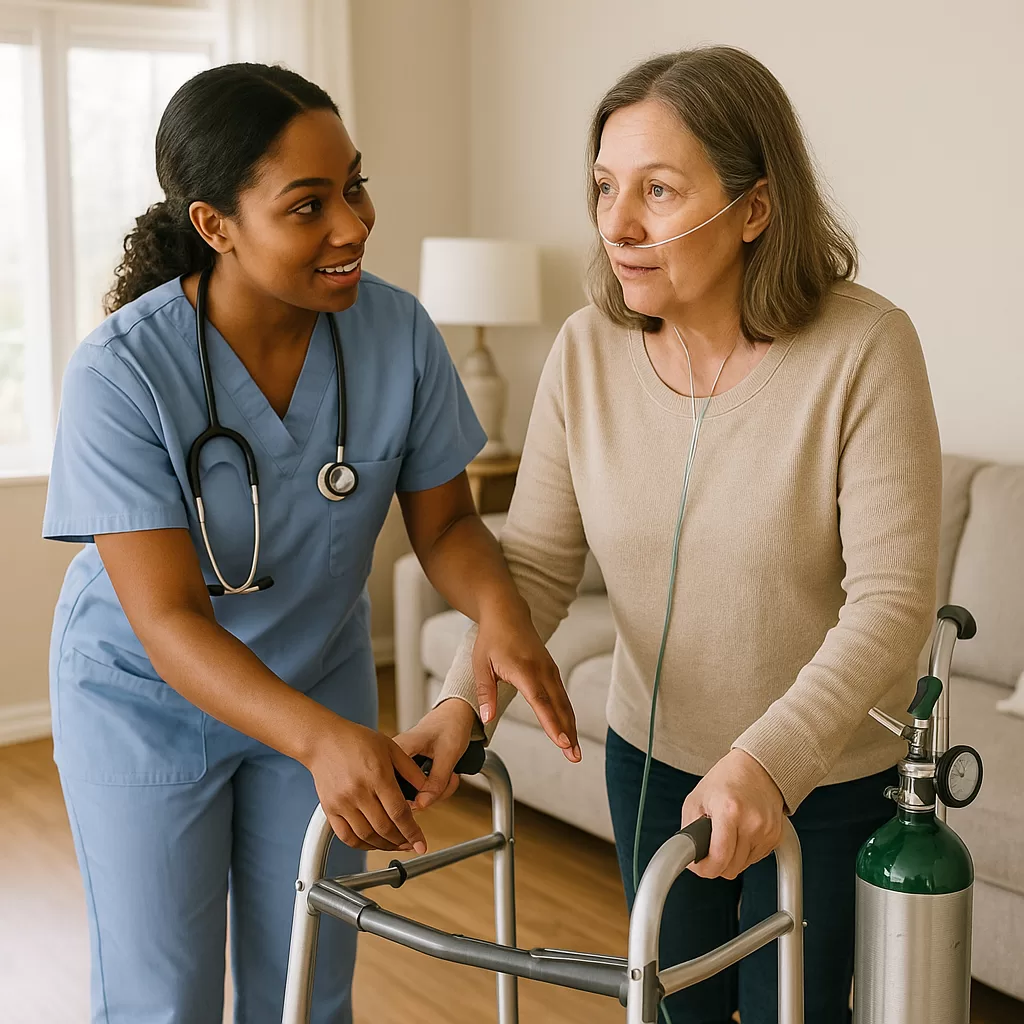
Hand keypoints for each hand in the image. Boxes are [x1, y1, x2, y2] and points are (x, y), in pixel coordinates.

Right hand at [305, 716, 428, 853]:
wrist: (323, 740)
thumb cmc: (356, 740)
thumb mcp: (391, 747)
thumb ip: (410, 770)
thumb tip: (426, 789)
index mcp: (378, 776)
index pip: (399, 813)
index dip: (413, 832)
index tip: (421, 844)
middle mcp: (359, 792)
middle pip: (384, 828)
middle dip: (402, 841)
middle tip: (411, 844)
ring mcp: (343, 803)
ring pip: (366, 836)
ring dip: (384, 845)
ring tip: (395, 843)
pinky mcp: (330, 809)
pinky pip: (346, 836)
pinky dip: (362, 845)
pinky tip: (373, 843)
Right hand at [393, 698, 475, 809]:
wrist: (456, 713)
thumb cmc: (450, 725)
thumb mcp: (448, 754)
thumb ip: (437, 781)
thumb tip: (422, 805)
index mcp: (399, 749)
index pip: (392, 786)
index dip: (412, 798)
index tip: (433, 796)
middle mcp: (395, 758)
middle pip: (402, 794)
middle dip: (430, 796)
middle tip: (448, 783)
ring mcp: (402, 765)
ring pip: (412, 794)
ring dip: (436, 792)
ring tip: (451, 777)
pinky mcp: (410, 770)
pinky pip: (418, 788)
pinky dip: (435, 788)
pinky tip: (446, 778)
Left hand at [472, 605, 580, 762]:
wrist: (507, 613)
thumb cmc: (491, 639)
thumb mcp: (481, 665)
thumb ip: (486, 692)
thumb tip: (486, 717)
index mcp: (523, 669)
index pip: (540, 701)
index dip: (552, 723)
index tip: (562, 742)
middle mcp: (542, 670)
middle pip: (558, 706)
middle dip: (568, 733)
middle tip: (574, 757)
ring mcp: (549, 669)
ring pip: (564, 702)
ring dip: (571, 726)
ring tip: (575, 751)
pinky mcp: (551, 669)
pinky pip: (562, 695)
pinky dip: (567, 714)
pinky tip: (570, 729)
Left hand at [681, 748, 783, 878]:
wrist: (757, 767)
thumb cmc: (726, 779)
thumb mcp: (696, 799)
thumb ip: (689, 830)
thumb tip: (687, 855)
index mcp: (729, 810)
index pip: (719, 858)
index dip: (704, 869)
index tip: (698, 866)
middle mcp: (751, 822)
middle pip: (730, 869)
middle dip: (716, 863)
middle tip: (709, 849)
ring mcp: (767, 831)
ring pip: (742, 867)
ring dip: (731, 858)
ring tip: (726, 835)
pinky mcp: (776, 837)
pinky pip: (755, 860)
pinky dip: (745, 853)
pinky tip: (740, 833)